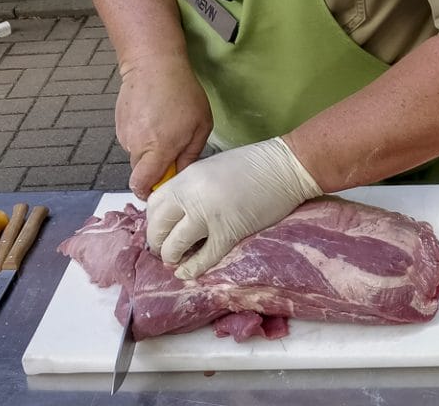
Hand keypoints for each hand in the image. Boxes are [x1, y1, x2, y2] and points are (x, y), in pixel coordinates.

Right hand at [116, 53, 211, 198]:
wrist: (153, 63)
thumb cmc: (182, 92)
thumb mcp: (200, 125)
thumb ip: (190, 155)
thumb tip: (181, 173)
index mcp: (158, 149)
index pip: (142, 185)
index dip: (149, 192)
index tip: (160, 189)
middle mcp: (137, 145)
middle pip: (140, 172)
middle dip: (155, 168)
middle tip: (172, 149)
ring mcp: (125, 133)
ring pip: (136, 155)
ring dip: (149, 149)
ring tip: (163, 125)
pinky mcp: (119, 123)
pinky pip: (131, 139)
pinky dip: (141, 134)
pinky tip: (152, 116)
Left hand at [146, 137, 322, 279]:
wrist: (285, 167)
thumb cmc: (252, 166)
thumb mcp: (210, 169)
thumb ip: (190, 188)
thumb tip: (176, 213)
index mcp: (187, 177)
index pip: (153, 205)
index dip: (153, 222)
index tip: (160, 230)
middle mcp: (192, 196)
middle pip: (159, 227)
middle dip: (157, 243)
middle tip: (164, 250)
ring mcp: (209, 216)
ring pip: (175, 245)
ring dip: (172, 257)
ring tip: (176, 260)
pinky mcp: (230, 233)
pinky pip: (204, 258)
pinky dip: (192, 269)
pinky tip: (188, 273)